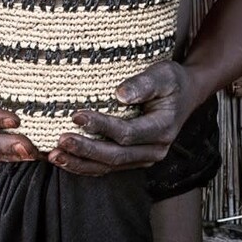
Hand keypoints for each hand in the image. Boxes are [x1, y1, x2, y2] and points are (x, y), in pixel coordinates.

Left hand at [48, 60, 199, 176]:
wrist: (186, 95)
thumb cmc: (173, 82)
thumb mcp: (164, 74)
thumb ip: (143, 84)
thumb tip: (120, 94)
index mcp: (163, 129)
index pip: (128, 133)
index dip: (101, 127)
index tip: (77, 115)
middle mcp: (154, 150)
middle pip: (115, 156)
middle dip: (85, 150)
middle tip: (60, 141)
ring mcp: (144, 158)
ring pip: (109, 167)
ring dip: (80, 163)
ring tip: (55, 156)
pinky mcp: (133, 159)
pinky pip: (107, 167)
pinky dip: (85, 165)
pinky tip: (65, 159)